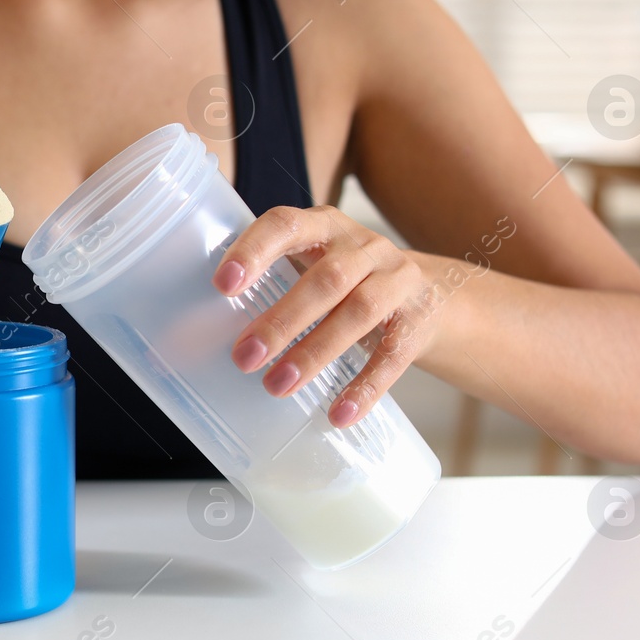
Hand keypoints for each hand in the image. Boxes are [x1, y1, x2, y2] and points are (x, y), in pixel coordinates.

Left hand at [213, 205, 441, 427]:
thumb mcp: (315, 264)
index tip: (224, 285)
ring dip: (314, 353)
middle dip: (281, 321)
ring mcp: (397, 282)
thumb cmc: (349, 281)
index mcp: (325, 227)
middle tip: (244, 357)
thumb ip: (273, 280)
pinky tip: (338, 414)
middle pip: (326, 279)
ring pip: (358, 314)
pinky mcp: (419, 322)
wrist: (434, 294)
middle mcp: (364, 247)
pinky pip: (392, 356)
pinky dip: (365, 387)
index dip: (254, 250)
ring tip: (278, 386)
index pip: (286, 225)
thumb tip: (205, 331)